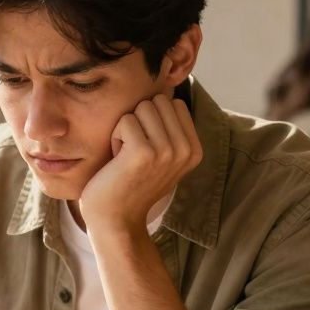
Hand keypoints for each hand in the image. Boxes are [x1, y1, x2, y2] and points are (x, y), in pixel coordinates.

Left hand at [79, 95, 201, 235]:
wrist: (115, 220)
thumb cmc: (131, 183)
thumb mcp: (162, 156)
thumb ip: (171, 129)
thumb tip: (170, 89)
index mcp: (195, 149)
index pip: (173, 103)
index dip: (151, 120)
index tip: (145, 148)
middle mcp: (186, 149)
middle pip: (158, 101)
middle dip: (139, 121)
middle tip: (133, 152)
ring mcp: (167, 151)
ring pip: (142, 108)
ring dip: (126, 129)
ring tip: (125, 156)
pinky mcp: (144, 153)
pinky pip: (125, 120)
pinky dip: (115, 137)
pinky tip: (117, 161)